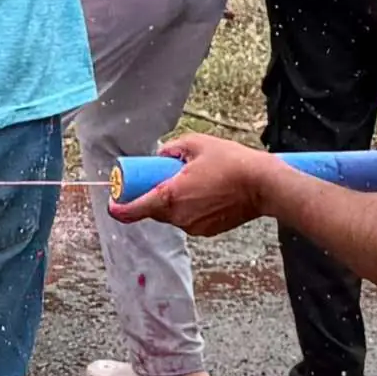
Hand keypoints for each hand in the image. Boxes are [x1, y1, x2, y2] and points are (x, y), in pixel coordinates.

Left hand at [121, 133, 275, 236]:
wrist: (264, 186)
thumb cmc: (232, 163)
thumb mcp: (197, 144)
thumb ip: (172, 148)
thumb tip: (161, 155)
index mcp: (169, 197)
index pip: (133, 210)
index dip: (118, 207)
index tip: (112, 202)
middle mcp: (179, 217)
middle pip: (153, 210)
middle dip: (153, 195)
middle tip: (164, 176)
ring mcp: (194, 227)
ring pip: (172, 214)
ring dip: (174, 200)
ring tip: (194, 180)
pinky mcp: (208, 231)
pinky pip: (189, 219)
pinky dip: (190, 207)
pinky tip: (207, 191)